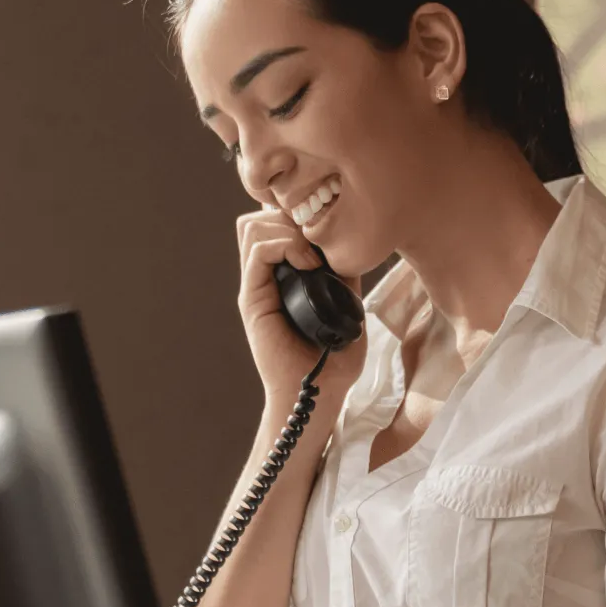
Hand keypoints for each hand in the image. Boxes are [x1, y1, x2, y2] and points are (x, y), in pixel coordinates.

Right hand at [235, 205, 367, 414]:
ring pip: (253, 226)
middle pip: (259, 217)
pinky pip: (258, 252)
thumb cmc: (334, 358)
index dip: (297, 214)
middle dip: (291, 215)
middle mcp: (265, 277)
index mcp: (283, 275)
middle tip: (319, 238)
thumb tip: (352, 243)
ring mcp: (256, 286)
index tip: (327, 228)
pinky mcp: (253, 299)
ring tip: (313, 255)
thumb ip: (344, 273)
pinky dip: (285, 247)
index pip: (274, 222)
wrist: (318, 393)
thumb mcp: (349, 304)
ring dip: (286, 228)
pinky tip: (309, 265)